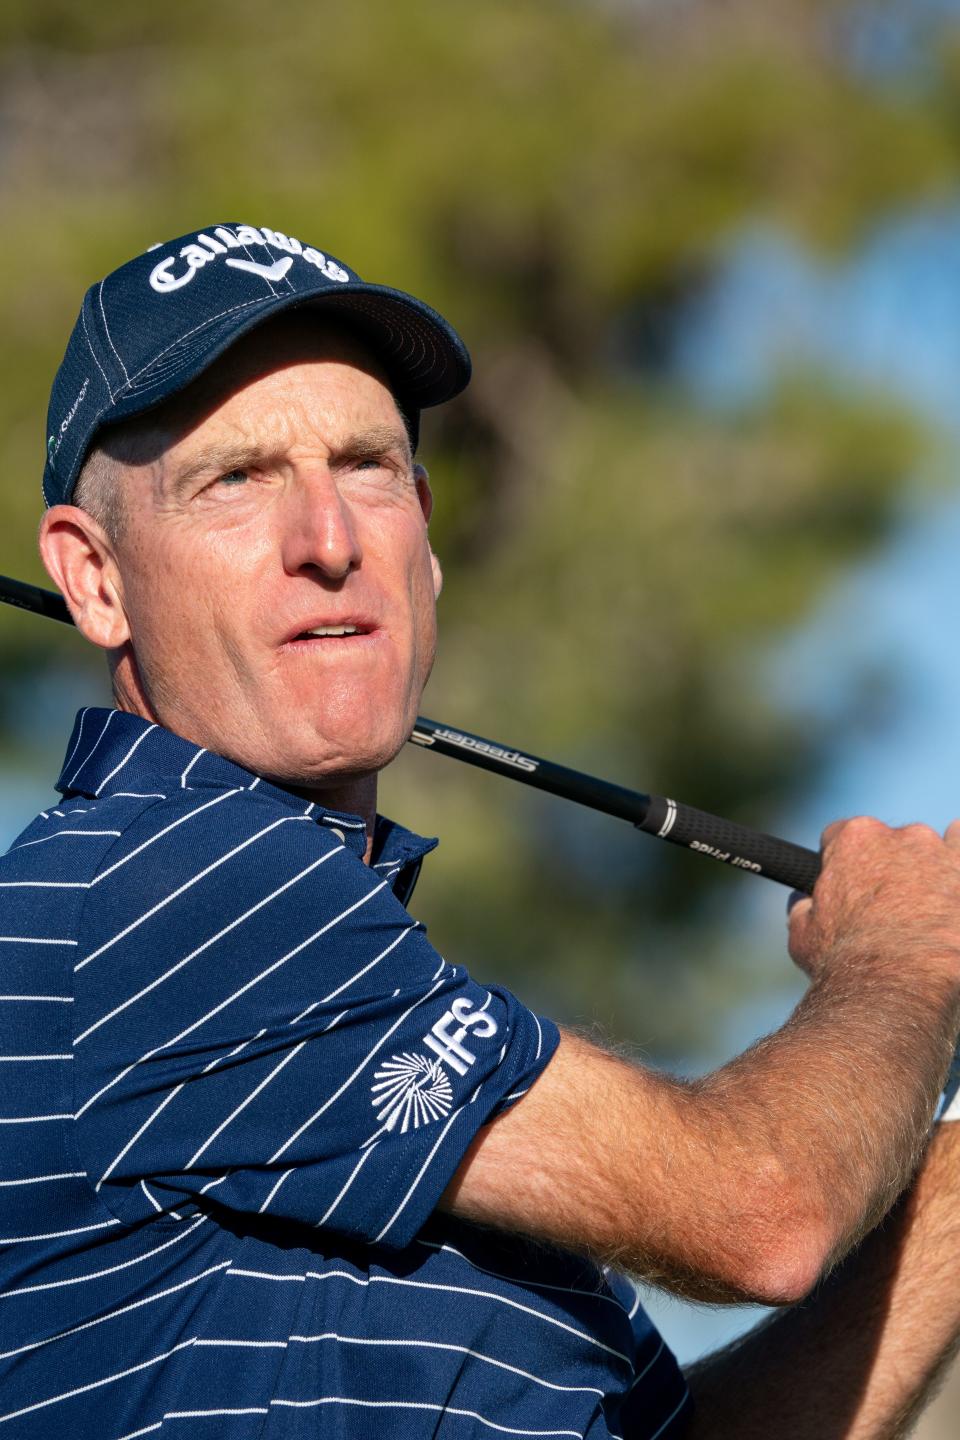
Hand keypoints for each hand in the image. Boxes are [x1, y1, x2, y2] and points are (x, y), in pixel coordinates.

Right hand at [788, 817, 959, 987]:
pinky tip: (952, 891)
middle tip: (889, 910)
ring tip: (925, 912)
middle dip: (889, 870)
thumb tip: (803, 902)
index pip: (841, 835)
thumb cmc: (847, 964)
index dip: (842, 863)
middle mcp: (900, 836)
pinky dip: (958, 866)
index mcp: (853, 840)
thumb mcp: (803, 935)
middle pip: (890, 843)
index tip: (850, 885)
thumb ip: (803, 908)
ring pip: (933, 848)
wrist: (899, 989)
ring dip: (928, 871)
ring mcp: (941, 852)